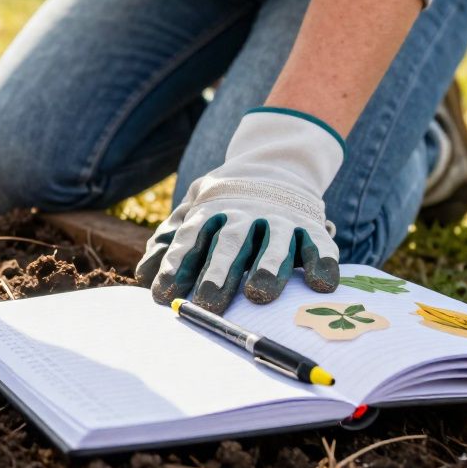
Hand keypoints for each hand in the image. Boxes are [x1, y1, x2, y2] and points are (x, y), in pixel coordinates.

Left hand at [136, 108, 343, 312]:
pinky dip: (322, 262)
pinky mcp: (310, 225)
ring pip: (274, 244)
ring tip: (258, 295)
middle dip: (218, 272)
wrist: (273, 165)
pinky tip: (320, 284)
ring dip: (267, 269)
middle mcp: (244, 214)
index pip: (189, 239)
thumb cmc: (223, 204)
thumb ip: (169, 242)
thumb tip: (144, 275)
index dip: (175, 266)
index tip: (162, 294)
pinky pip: (319, 244)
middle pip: (230, 244)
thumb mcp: (193, 212)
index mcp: (210, 211)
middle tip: (206, 302)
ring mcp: (279, 219)